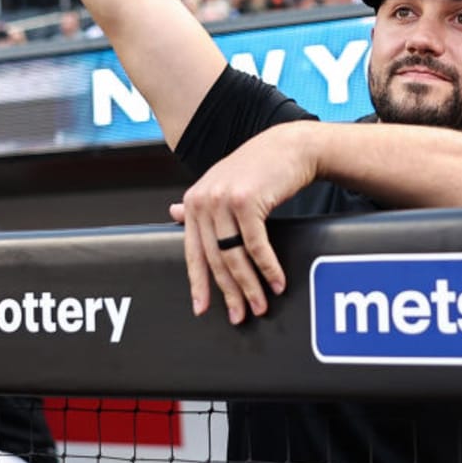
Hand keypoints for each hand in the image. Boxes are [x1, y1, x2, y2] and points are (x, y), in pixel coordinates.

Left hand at [171, 122, 317, 323]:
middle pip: (214, 259)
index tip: (201, 309)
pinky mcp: (245, 201)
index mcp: (194, 201)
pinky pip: (255, 245)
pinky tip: (277, 283)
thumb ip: (200, 204)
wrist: (288, 146)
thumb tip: (173, 212)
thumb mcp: (223, 184)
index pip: (192, 252)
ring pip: (234, 256)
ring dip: (250, 286)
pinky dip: (268, 268)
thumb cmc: (257, 168)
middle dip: (229, 292)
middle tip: (239, 316)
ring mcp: (222, 200)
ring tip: (260, 305)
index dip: (198, 283)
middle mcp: (203, 201)